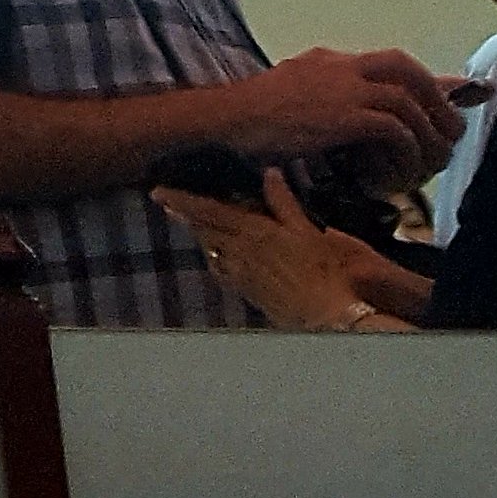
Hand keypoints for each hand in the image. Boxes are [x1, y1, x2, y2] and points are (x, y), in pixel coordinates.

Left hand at [154, 170, 409, 332]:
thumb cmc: (335, 273)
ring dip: (200, 236)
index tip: (157, 191)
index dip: (183, 200)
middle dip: (186, 217)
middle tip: (167, 204)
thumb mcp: (314, 231)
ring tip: (190, 224)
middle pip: (205, 232)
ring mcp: (245, 278)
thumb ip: (286, 205)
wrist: (339, 324)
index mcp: (255, 233)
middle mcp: (242, 255)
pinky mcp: (254, 297)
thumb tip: (270, 174)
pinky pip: (225, 273)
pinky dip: (216, 260)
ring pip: (212, 252)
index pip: (210, 211)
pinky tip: (218, 259)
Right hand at [210, 48, 459, 173]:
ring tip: (433, 162)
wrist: (226, 119)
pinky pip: (394, 129)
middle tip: (449, 133)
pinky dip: (406, 152)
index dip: (426, 82)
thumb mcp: (295, 97)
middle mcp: (342, 67)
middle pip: (408, 70)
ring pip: (408, 102)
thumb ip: (328, 101)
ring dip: (428, 134)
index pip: (392, 62)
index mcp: (332, 62)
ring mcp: (343, 88)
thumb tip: (359, 127)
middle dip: (437, 100)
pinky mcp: (343, 115)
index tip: (446, 105)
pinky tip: (400, 173)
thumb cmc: (252, 118)